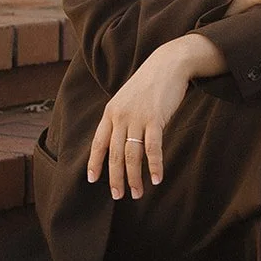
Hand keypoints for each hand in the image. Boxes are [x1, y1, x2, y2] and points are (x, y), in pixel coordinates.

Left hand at [87, 39, 197, 198]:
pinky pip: (152, 148)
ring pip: (131, 155)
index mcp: (111, 112)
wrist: (168, 64)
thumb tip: (121, 144)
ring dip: (134, 177)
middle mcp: (120, 117)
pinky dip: (154, 166)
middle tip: (118, 195)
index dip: (94, 163)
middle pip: (114, 154)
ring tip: (137, 193)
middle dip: (115, 178)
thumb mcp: (128, 100)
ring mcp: (137, 118)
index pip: (98, 143)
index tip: (93, 180)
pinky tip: (156, 179)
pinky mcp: (155, 119)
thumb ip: (122, 120)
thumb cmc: (149, 84)